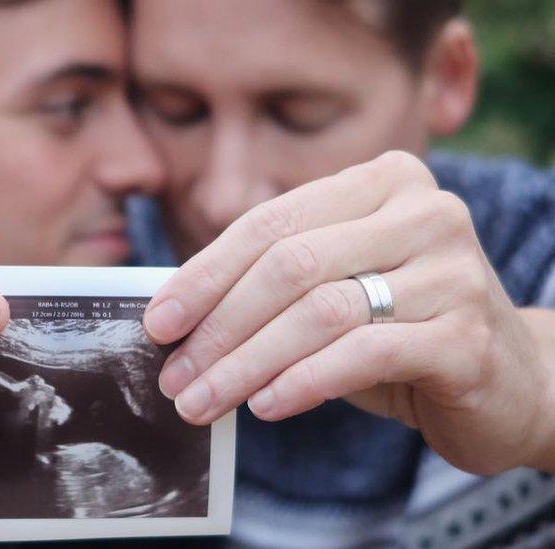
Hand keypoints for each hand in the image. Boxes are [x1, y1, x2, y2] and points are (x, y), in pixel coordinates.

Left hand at [143, 151, 552, 474]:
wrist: (508, 378)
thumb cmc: (399, 328)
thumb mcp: (334, 288)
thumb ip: (272, 283)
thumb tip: (174, 313)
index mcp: (382, 182)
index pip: (269, 223)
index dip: (204, 275)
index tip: (158, 323)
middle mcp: (425, 212)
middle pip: (290, 266)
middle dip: (218, 327)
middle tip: (174, 376)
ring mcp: (453, 270)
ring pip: (321, 312)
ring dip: (246, 363)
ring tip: (203, 400)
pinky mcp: (468, 335)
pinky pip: (365, 354)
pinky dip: (303, 381)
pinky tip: (265, 405)